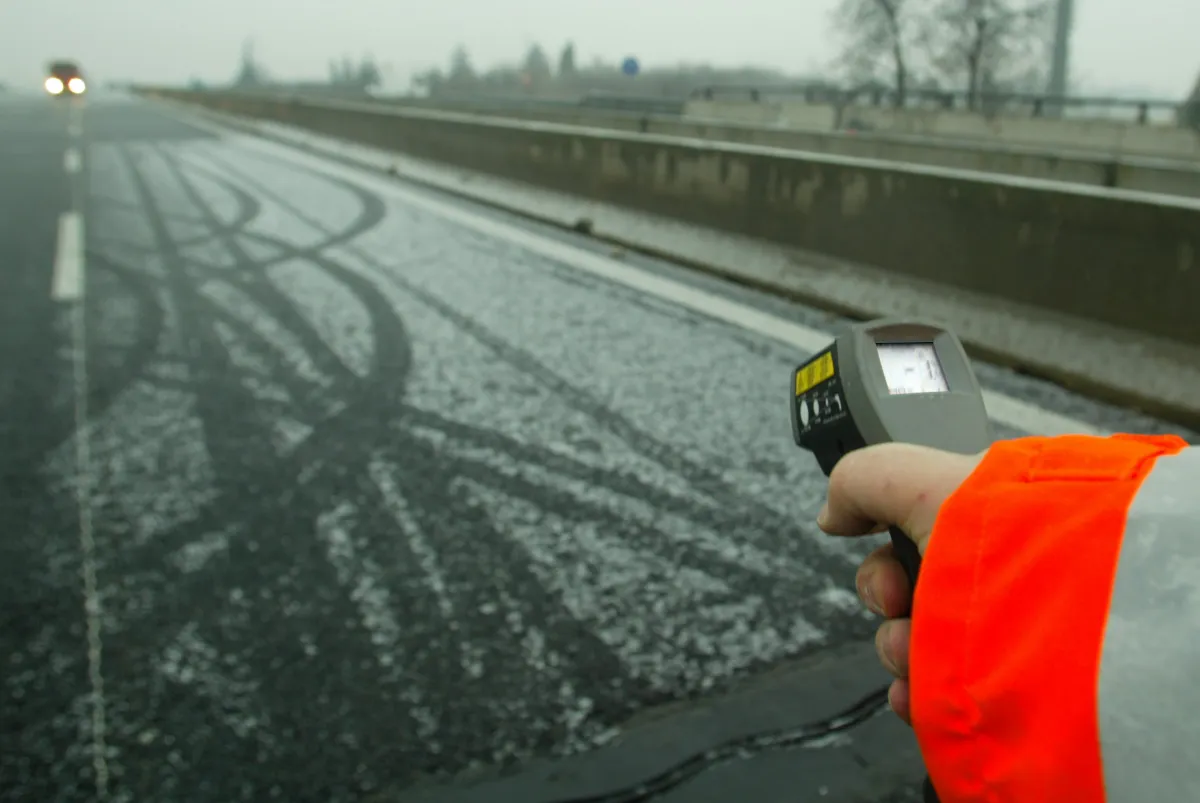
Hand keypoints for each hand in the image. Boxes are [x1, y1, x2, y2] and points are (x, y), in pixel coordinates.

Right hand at [816, 443, 984, 723]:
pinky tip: (914, 693)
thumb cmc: (1003, 528)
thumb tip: (834, 514)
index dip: (885, 557)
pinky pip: (941, 696)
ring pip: (920, 647)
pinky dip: (916, 697)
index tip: (889, 559)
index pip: (912, 546)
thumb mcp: (911, 479)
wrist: (1073, 602)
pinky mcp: (1002, 683)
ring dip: (898, 650)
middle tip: (901, 602)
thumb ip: (860, 481)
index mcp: (976, 529)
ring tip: (914, 650)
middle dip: (889, 603)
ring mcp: (996, 633)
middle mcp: (987, 580)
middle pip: (908, 598)